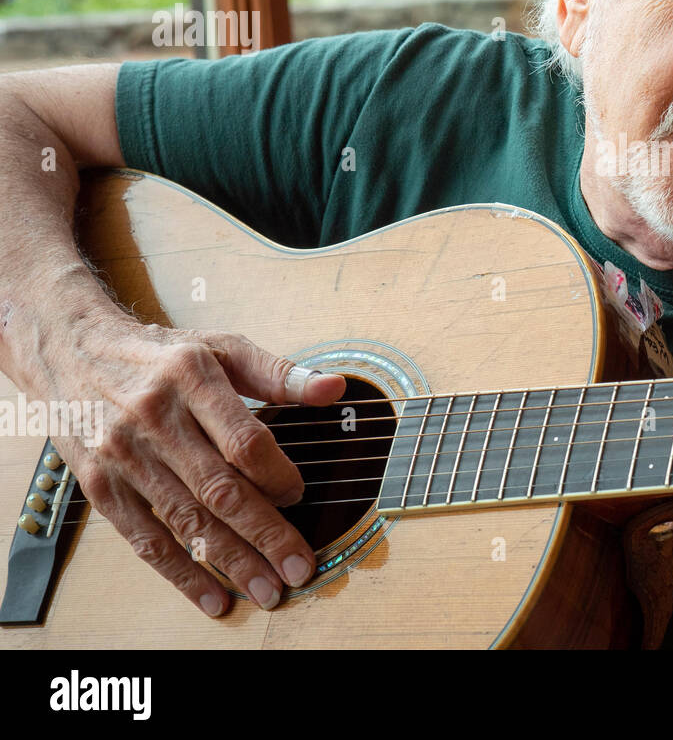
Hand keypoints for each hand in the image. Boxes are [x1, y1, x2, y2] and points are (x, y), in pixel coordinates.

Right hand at [46, 316, 344, 616]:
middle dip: (265, 535)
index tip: (299, 495)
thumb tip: (332, 388)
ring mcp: (123, 455)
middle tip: (300, 567)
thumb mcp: (221, 346)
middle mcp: (154, 418)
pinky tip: (213, 597)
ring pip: (186, 520)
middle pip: (219, 489)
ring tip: (268, 590)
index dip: (277, 474)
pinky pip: (144, 538)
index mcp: (191, 377)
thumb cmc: (161, 354)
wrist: (70, 350)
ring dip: (231, 561)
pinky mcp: (99, 485)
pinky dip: (181, 573)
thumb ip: (278, 373)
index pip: (243, 440)